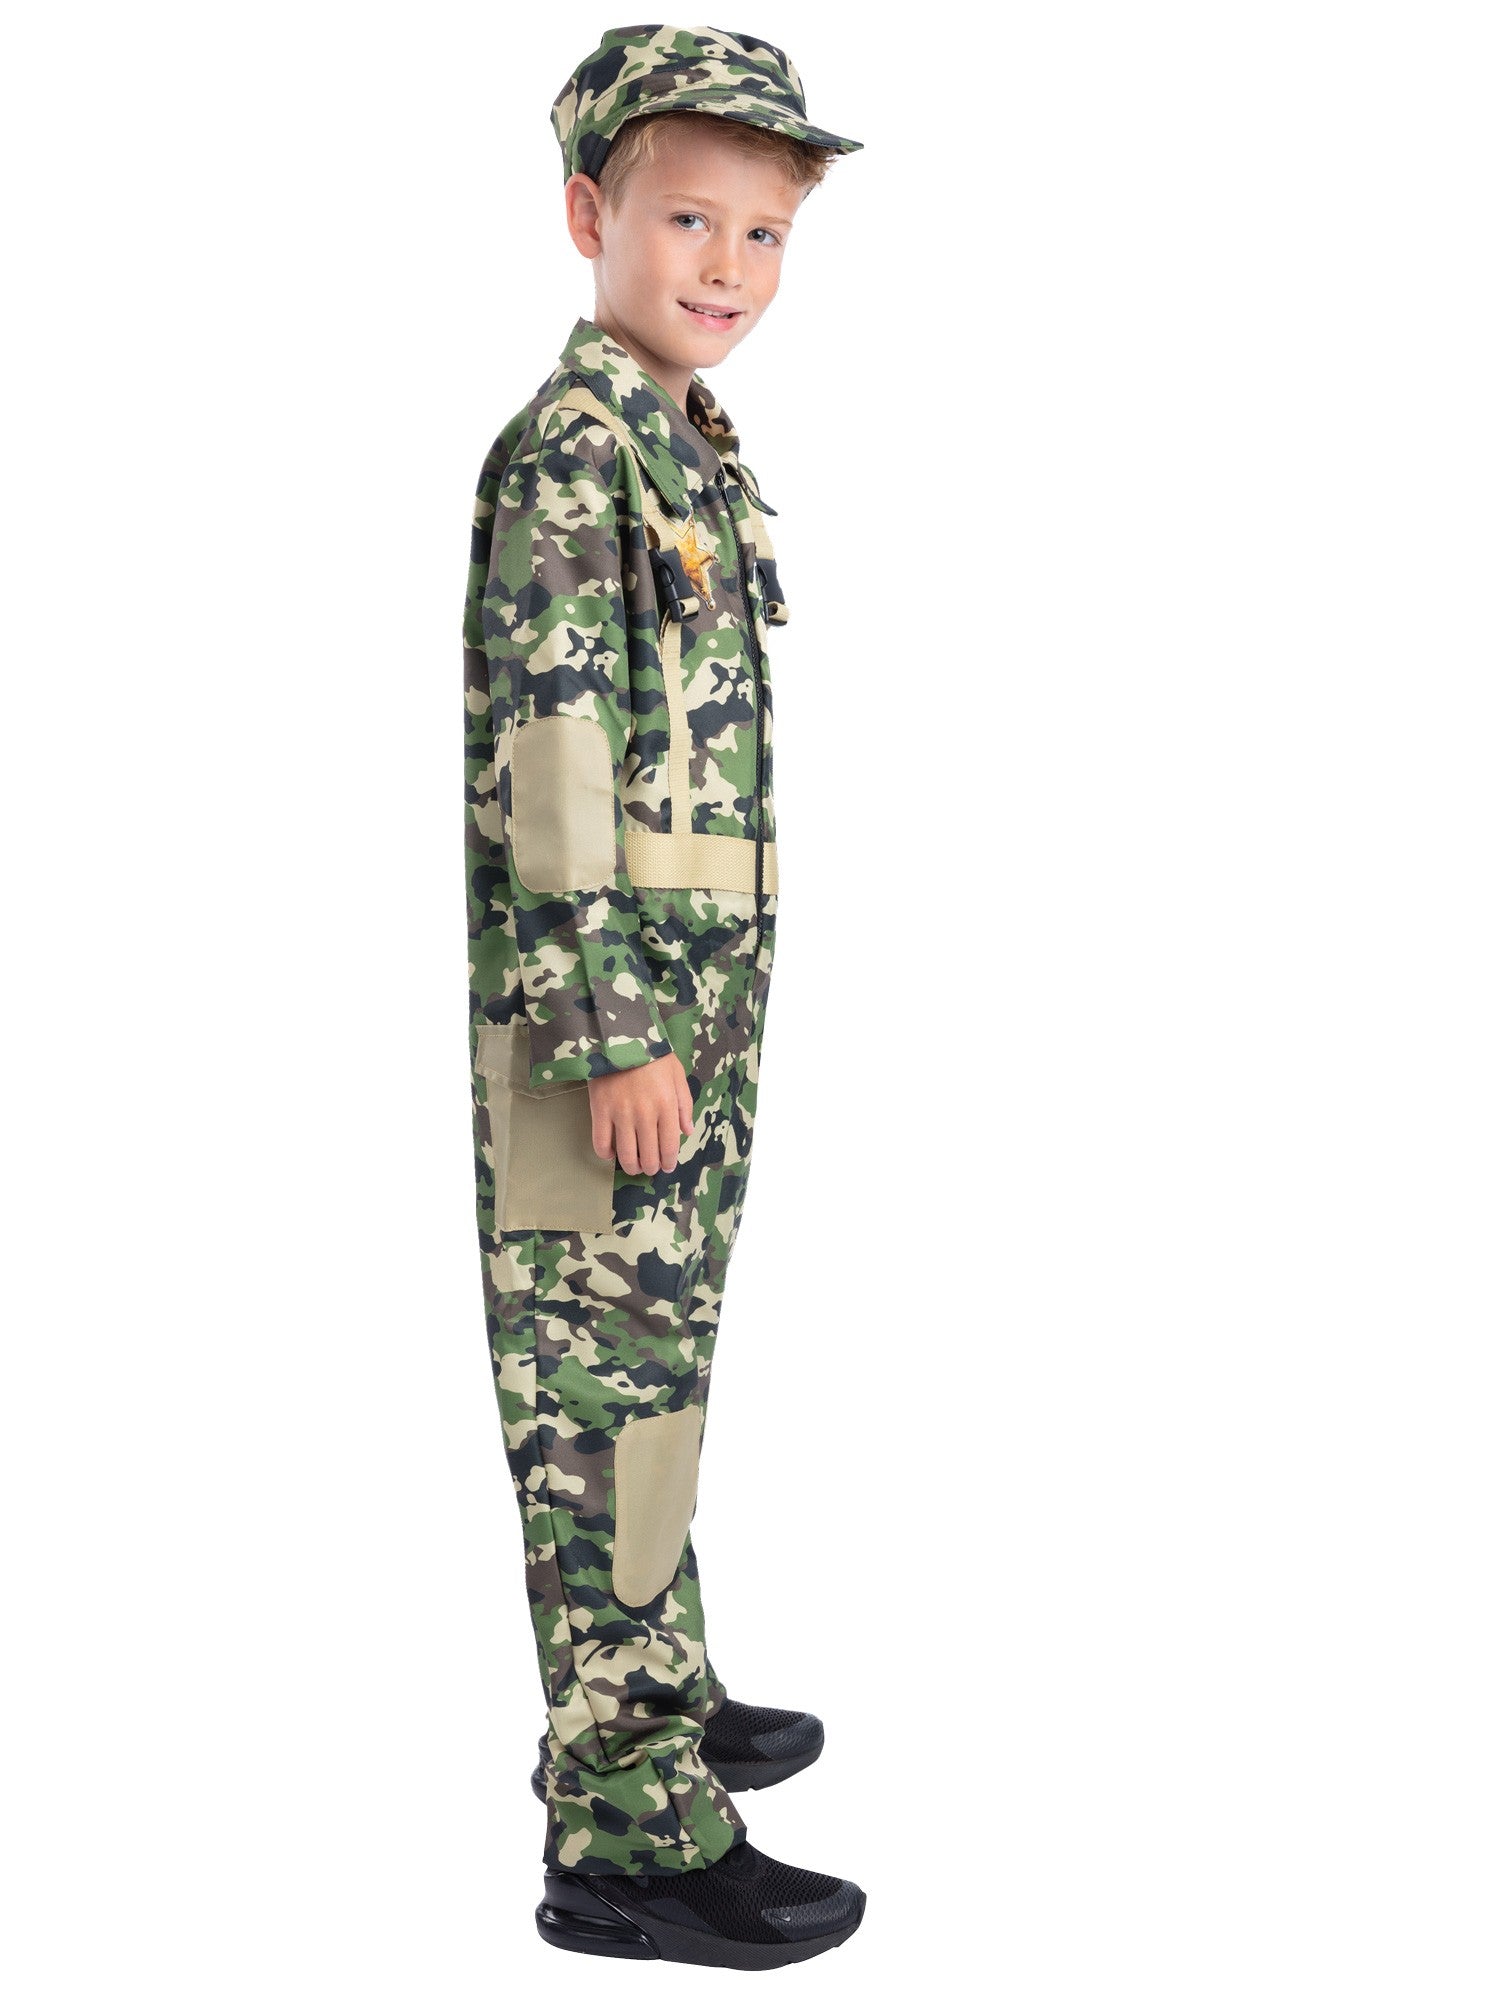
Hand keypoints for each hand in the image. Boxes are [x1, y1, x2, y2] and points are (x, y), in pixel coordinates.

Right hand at [588, 1052, 694, 1174]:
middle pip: (648, 1156)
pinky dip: (606, 1154)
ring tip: (632, 1165)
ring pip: (625, 1155)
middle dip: (650, 1167)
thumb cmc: (652, 1054)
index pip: (669, 1146)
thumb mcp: (677, 1075)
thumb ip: (684, 1105)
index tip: (666, 1166)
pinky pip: (601, 1143)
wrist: (620, 1035)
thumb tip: (687, 1132)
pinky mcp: (600, 1110)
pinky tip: (611, 1152)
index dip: (668, 1162)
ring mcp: (621, 1114)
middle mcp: (645, 1114)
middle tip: (649, 1167)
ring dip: (630, 1166)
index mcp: (667, 1105)